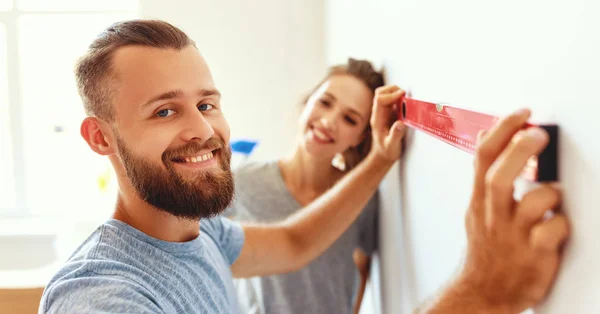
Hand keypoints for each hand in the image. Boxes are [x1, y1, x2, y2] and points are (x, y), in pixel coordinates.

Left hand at [369, 85, 406, 163]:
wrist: (383, 155)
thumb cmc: (387, 151)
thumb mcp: (392, 146)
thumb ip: (396, 135)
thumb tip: (400, 123)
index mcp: (377, 119)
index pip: (379, 100)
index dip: (391, 95)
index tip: (402, 96)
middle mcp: (378, 114)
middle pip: (380, 93)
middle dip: (392, 90)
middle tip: (404, 95)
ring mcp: (382, 113)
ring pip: (384, 94)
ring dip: (395, 92)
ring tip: (405, 98)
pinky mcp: (388, 113)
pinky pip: (391, 100)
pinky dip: (398, 98)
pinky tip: (405, 103)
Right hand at [458, 109, 569, 311]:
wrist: (483, 290)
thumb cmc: (486, 247)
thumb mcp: (477, 207)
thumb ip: (484, 172)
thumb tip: (484, 136)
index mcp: (480, 200)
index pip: (483, 157)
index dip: (502, 130)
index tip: (522, 113)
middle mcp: (494, 214)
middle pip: (500, 175)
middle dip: (519, 149)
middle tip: (539, 134)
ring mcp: (513, 234)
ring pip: (535, 202)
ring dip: (550, 192)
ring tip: (554, 193)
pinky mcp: (534, 253)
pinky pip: (554, 229)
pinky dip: (561, 222)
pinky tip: (556, 224)